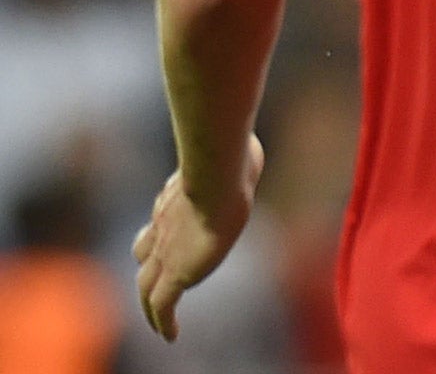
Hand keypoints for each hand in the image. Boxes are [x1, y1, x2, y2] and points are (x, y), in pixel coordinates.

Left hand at [133, 135, 264, 341]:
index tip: (163, 244)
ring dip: (150, 305)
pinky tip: (171, 336)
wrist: (218, 175)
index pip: (160, 222)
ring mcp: (166, 252)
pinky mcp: (175, 274)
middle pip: (143, 255)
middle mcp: (164, 228)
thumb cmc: (233, 157)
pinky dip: (163, 323)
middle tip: (152, 289)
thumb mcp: (236, 151)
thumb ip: (237, 152)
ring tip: (159, 322)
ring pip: (147, 286)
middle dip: (147, 272)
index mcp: (176, 200)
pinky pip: (163, 306)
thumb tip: (251, 139)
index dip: (159, 235)